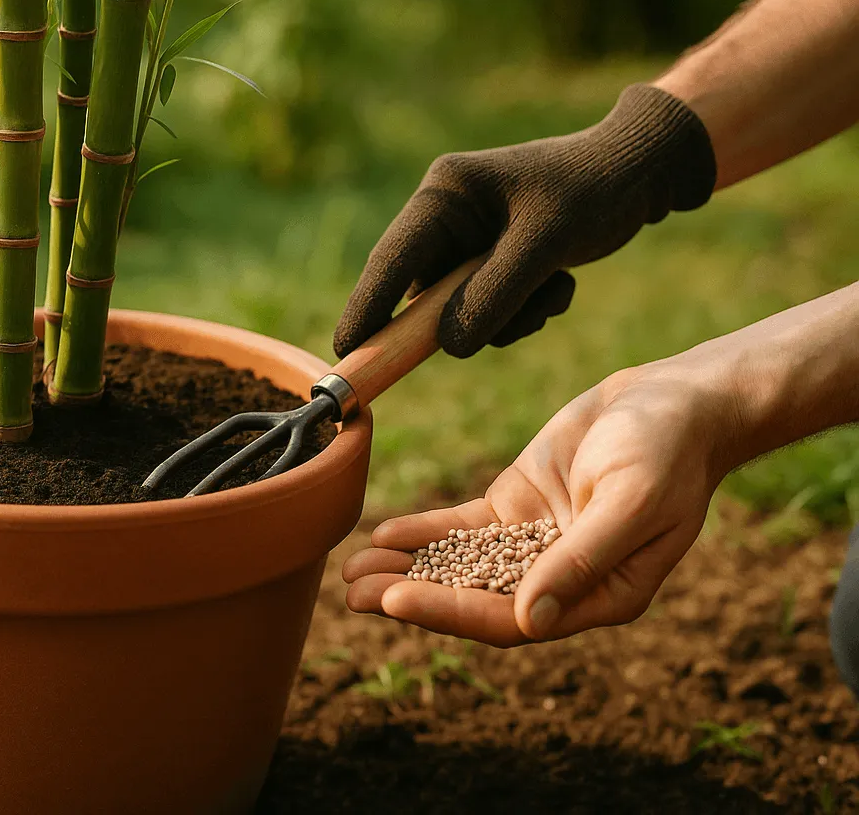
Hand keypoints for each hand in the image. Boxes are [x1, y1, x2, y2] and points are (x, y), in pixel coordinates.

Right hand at [333, 84, 716, 359]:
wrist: (642, 173)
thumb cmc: (593, 190)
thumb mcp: (546, 242)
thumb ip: (495, 294)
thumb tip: (451, 345)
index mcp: (444, 194)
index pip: (391, 260)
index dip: (367, 307)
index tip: (346, 349)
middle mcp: (446, 219)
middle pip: (424, 294)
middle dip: (465, 317)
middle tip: (505, 321)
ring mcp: (468, 245)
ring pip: (460, 312)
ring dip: (507, 318)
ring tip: (553, 290)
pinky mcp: (492, 265)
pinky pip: (489, 312)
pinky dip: (524, 312)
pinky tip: (559, 284)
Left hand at [341, 356, 745, 646]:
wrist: (673, 402)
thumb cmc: (668, 454)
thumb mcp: (632, 503)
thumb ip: (582, 561)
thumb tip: (530, 620)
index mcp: (600, 597)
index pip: (511, 618)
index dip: (450, 612)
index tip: (396, 600)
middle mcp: (561, 581)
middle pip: (474, 599)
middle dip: (412, 597)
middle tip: (351, 595)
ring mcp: (534, 544)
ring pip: (460, 567)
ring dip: (407, 570)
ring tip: (350, 572)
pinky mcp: (517, 507)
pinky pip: (462, 528)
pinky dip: (423, 534)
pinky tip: (382, 536)